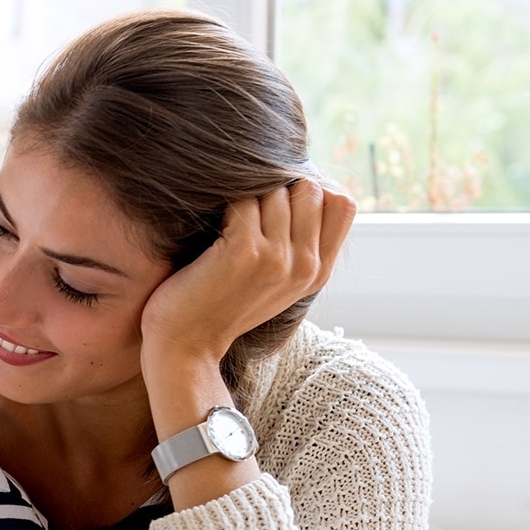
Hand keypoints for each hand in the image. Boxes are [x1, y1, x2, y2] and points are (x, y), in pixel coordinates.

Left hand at [138, 180, 355, 368]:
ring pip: (275, 191)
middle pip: (309, 189)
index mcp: (319, 273)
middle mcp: (306, 265)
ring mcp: (278, 258)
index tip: (279, 208)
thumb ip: (300, 244)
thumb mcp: (277, 281)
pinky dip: (224, 210)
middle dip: (277, 192)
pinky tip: (213, 239)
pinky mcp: (246, 250)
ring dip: (248, 201)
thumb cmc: (222, 306)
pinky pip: (243, 201)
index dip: (311, 193)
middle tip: (249, 220)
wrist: (186, 346)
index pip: (343, 203)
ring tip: (228, 235)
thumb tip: (308, 184)